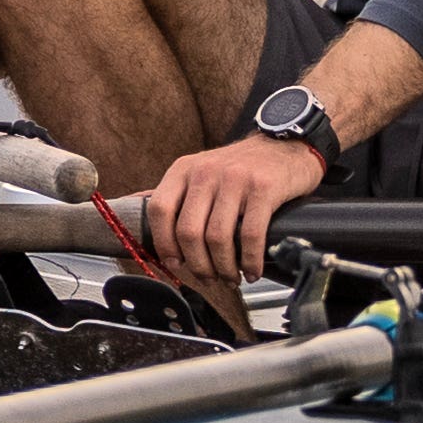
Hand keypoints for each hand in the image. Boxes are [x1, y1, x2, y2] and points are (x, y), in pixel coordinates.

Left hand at [120, 125, 326, 292]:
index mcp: (184, 169)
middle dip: (198, 265)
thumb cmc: (242, 167)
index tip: (176, 263)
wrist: (286, 145)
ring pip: (218, 238)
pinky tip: (252, 269)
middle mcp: (206, 172)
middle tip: (209, 277)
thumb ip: (176, 195)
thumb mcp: (201, 170)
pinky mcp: (263, 189)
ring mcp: (235, 179)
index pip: (160, 211)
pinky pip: (250, 236)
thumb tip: (135, 215)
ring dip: (224, 267)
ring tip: (231, 276)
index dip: (164, 244)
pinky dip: (250, 261)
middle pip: (189, 232)